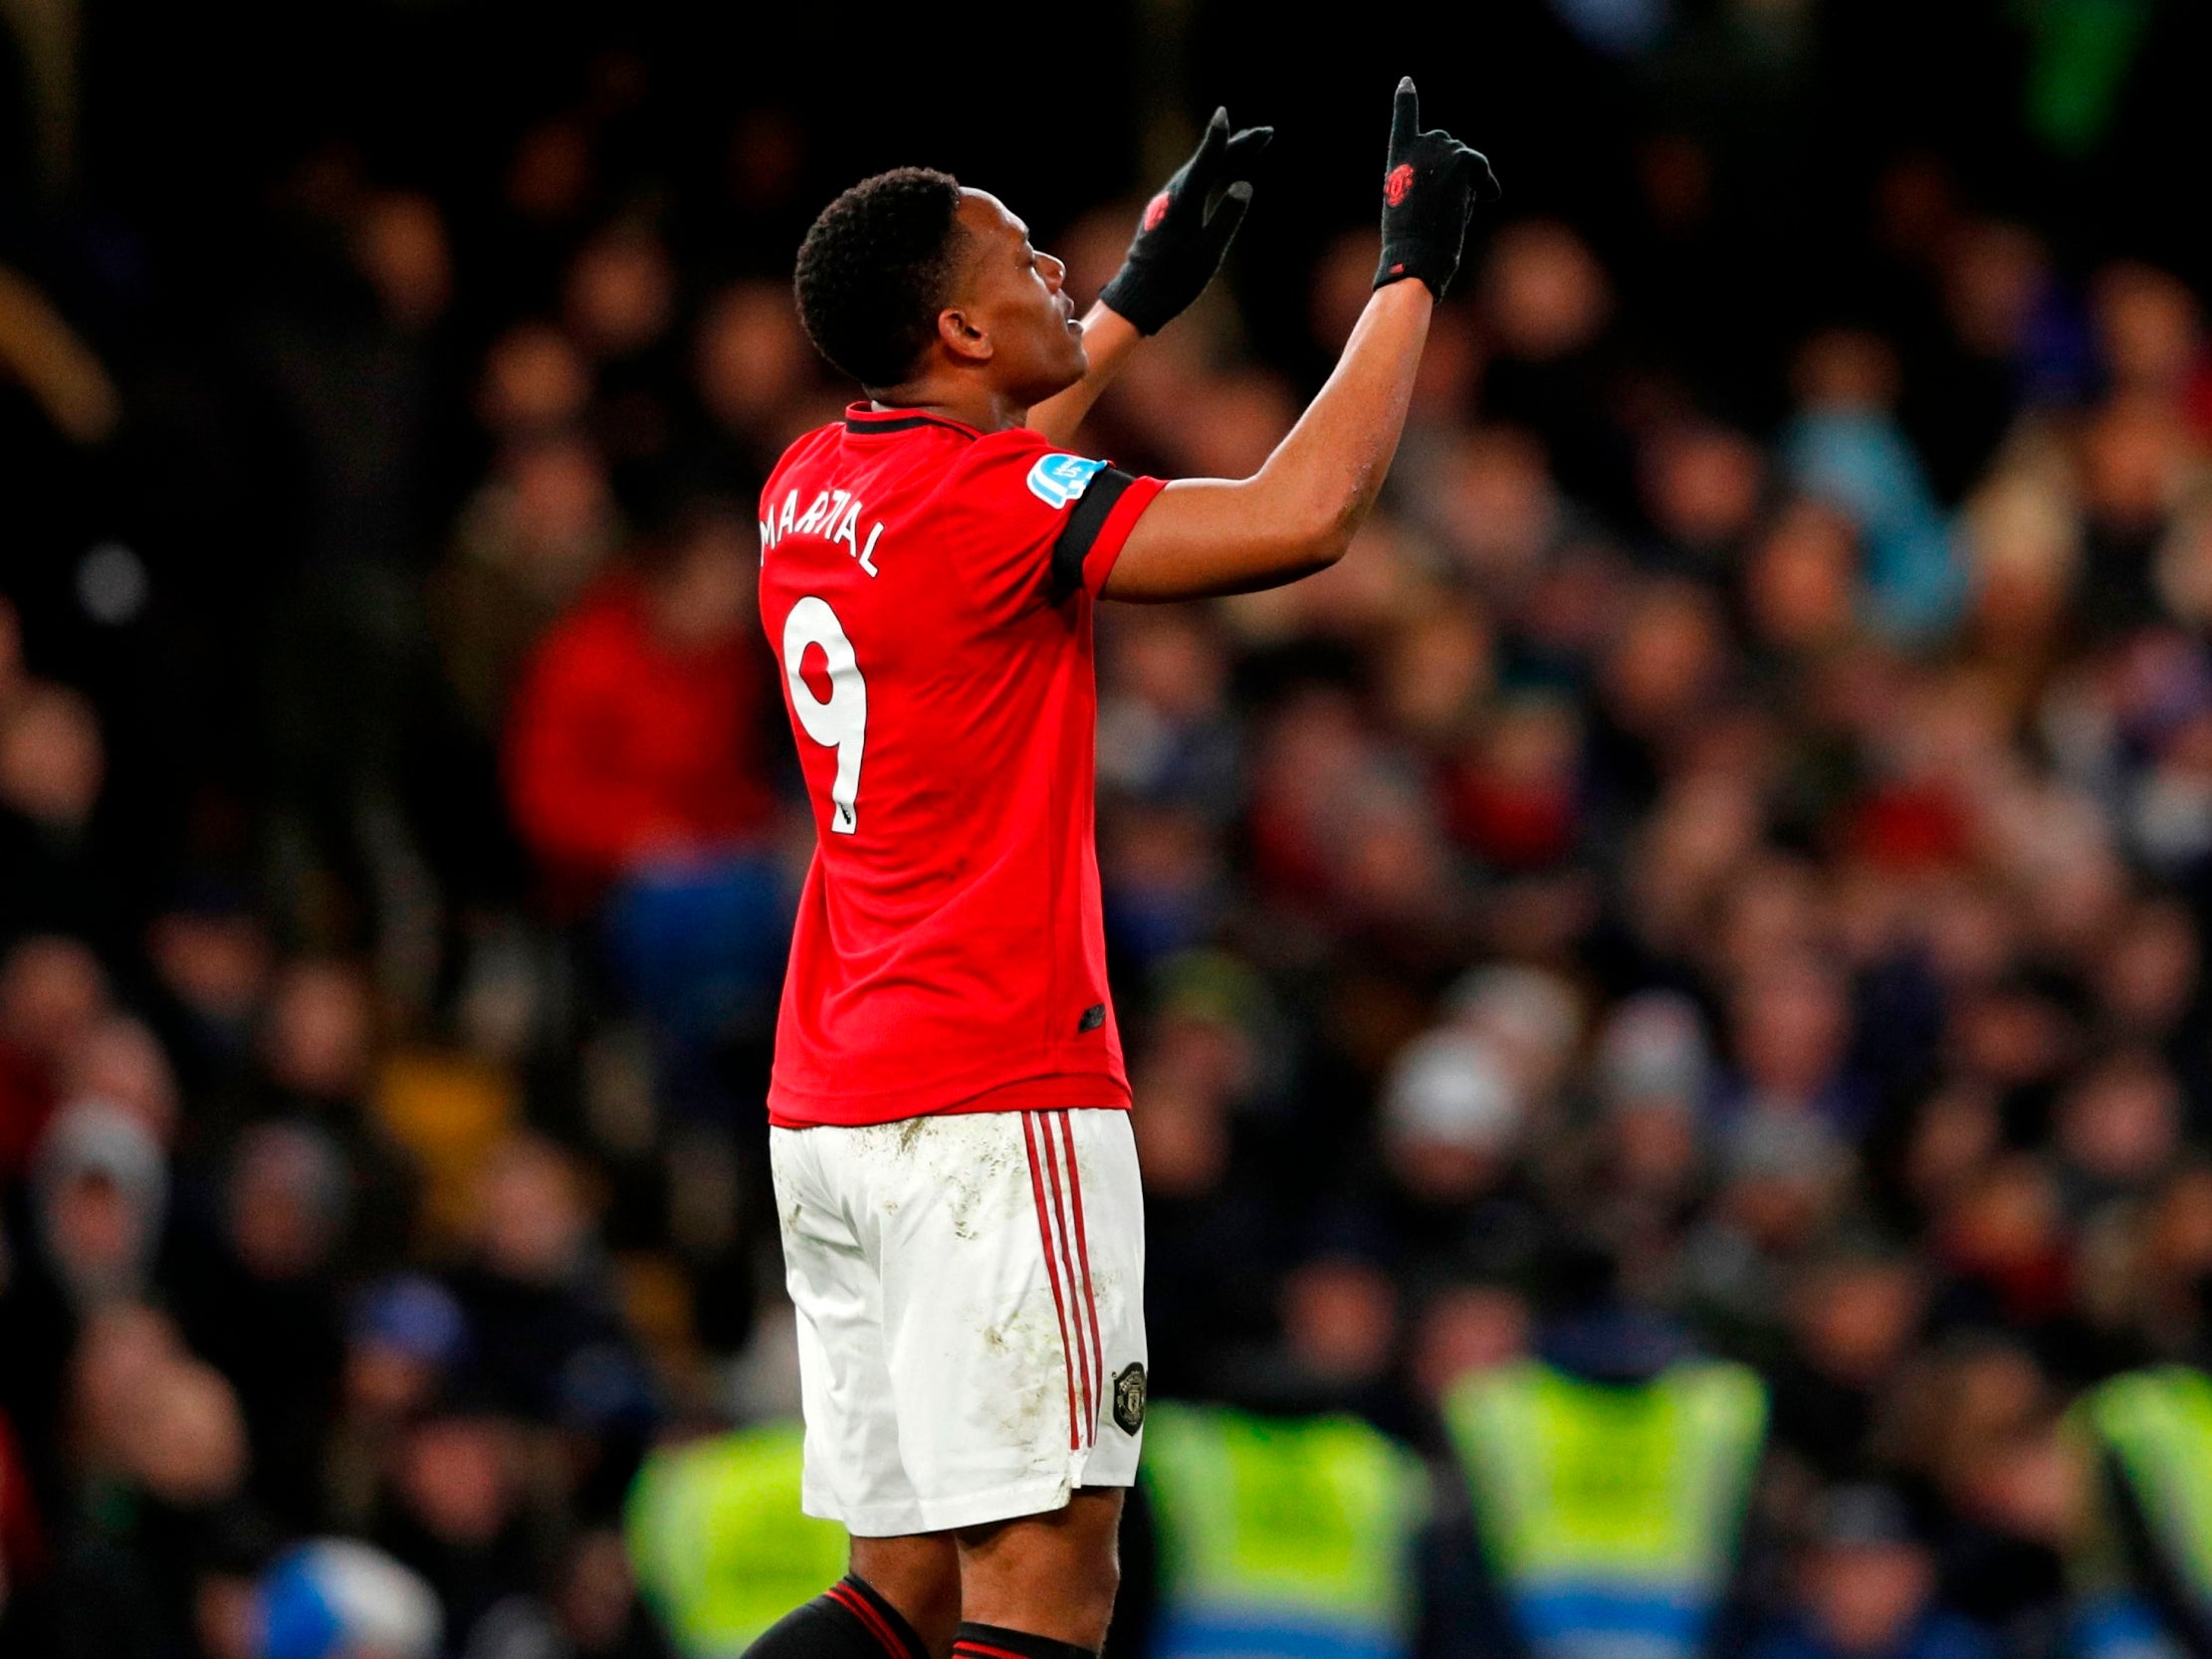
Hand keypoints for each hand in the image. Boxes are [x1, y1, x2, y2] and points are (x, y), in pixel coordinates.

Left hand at [1098, 107, 1272, 335]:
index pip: (1205, 163)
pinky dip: (1213, 171)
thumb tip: (1245, 185)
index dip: (1218, 138)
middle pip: (1208, 161)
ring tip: (1250, 145)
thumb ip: (1227, 217)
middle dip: (1237, 145)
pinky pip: (1195, 182)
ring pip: (1201, 170)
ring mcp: (1168, 202)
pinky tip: (1220, 172)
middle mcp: (1173, 196)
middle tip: (1267, 134)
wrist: (1138, 297)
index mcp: (1183, 203)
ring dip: (1225, 155)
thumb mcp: (1208, 253)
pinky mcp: (1167, 212)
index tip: (1224, 114)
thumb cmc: (1174, 279)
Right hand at [1373, 77, 1498, 296]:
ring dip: (1466, 182)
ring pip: (1465, 159)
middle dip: (1452, 166)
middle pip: (1446, 143)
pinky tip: (1489, 198)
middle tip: (1445, 204)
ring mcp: (1439, 151)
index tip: (1406, 82)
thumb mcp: (1408, 202)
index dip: (1405, 100)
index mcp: (1398, 157)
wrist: (1415, 255)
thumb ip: (1425, 176)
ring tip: (1451, 212)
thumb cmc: (1411, 241)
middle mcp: (1417, 146)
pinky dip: (1486, 183)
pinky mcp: (1460, 161)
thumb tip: (1463, 168)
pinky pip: (1480, 167)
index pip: (1403, 119)